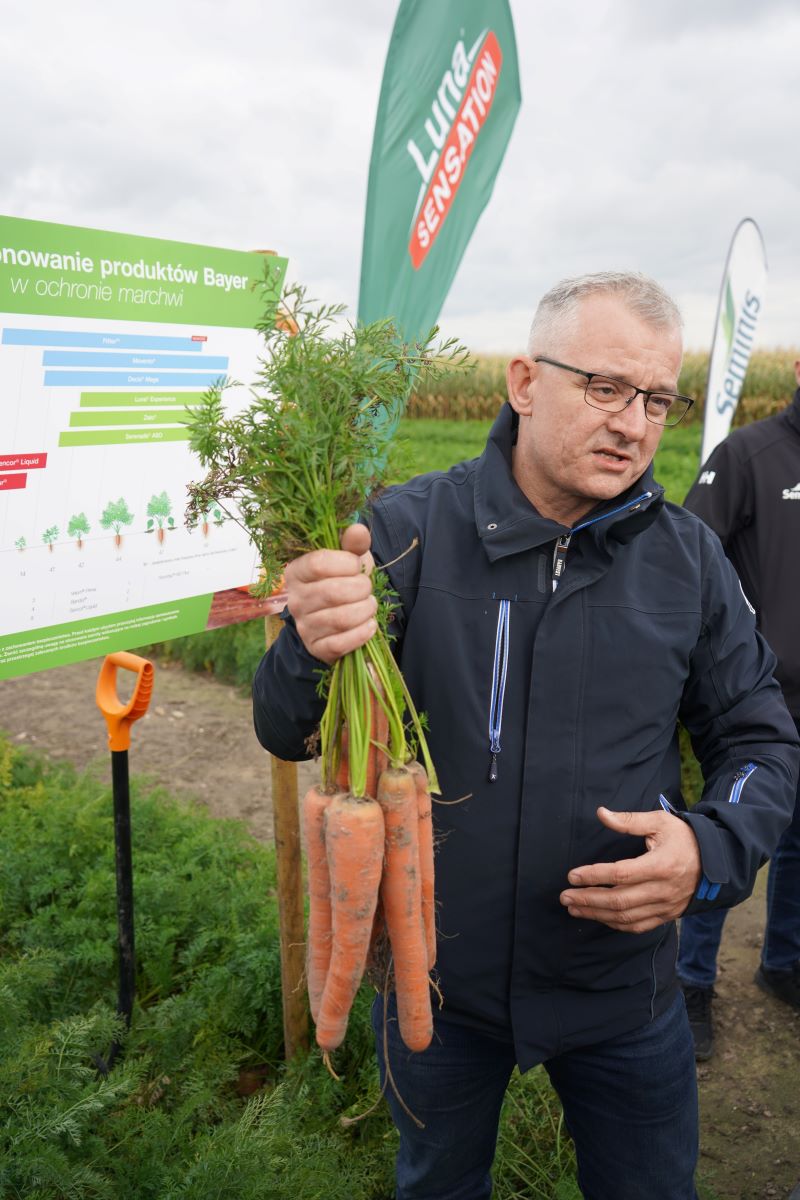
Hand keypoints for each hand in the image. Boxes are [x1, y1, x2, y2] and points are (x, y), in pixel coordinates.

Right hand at [283, 524, 377, 663]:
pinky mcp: (317, 647)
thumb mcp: (349, 560)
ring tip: (369, 605)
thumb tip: (358, 529)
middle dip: (361, 589)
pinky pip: (342, 643)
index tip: (356, 565)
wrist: (336, 622)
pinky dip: (363, 632)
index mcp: (297, 571)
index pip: (318, 563)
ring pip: (341, 619)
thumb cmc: (343, 582)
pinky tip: (368, 624)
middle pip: (333, 592)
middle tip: (366, 588)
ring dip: (365, 610)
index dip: (345, 563)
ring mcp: (304, 626)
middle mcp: (295, 599)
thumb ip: (353, 544)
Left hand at [559, 807, 701, 932]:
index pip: (621, 874)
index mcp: (661, 865)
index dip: (594, 876)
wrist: (717, 862)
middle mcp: (663, 890)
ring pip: (626, 917)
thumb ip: (629, 820)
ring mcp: (665, 906)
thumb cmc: (684, 838)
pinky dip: (616, 924)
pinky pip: (638, 926)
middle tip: (565, 897)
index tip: (572, 876)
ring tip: (574, 908)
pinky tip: (599, 917)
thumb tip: (601, 813)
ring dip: (597, 914)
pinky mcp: (667, 915)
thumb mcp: (660, 821)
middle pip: (620, 900)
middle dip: (588, 900)